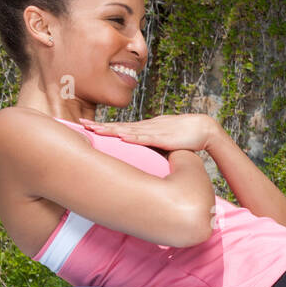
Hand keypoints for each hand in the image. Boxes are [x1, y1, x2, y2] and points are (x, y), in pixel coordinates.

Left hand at [77, 113, 218, 151]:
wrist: (204, 129)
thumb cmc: (185, 138)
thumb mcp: (164, 145)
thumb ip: (152, 150)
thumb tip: (143, 161)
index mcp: (145, 130)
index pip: (121, 128)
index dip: (104, 127)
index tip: (88, 127)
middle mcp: (146, 128)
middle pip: (119, 126)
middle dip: (101, 126)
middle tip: (82, 124)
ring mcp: (154, 131)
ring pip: (128, 130)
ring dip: (112, 130)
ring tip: (96, 130)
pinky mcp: (163, 136)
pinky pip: (145, 137)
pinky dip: (133, 136)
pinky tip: (122, 135)